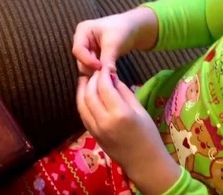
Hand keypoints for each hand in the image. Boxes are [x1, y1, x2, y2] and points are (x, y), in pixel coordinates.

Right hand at [72, 7, 158, 75]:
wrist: (133, 30)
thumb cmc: (122, 30)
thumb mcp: (114, 43)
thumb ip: (107, 59)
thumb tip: (107, 76)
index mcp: (82, 31)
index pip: (78, 50)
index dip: (87, 60)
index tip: (101, 67)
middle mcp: (81, 40)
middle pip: (80, 59)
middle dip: (91, 68)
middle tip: (105, 74)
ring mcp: (86, 49)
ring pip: (85, 66)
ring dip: (95, 72)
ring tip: (108, 73)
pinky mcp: (92, 57)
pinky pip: (91, 68)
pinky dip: (98, 72)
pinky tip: (108, 73)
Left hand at [76, 68, 180, 194]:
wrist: (144, 163)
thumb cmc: (148, 135)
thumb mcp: (140, 110)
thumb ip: (123, 91)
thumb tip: (111, 76)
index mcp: (120, 113)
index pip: (104, 87)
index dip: (102, 73)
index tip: (105, 66)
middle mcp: (104, 121)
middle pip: (89, 93)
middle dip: (91, 79)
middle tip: (96, 71)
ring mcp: (95, 129)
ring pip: (81, 103)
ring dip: (82, 88)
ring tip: (87, 79)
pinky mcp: (91, 134)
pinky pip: (82, 113)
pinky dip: (81, 101)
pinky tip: (86, 93)